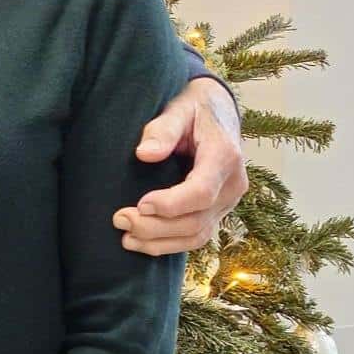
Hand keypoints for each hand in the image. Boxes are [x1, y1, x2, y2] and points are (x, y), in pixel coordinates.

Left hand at [114, 77, 247, 254]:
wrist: (217, 112)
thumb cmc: (194, 109)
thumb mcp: (179, 109)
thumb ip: (162, 129)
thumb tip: (144, 153)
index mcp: (225, 156)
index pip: (202, 192)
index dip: (171, 204)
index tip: (140, 204)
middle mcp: (233, 184)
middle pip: (196, 220)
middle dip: (155, 227)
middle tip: (119, 219)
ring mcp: (228, 201)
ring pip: (197, 235)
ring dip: (159, 242)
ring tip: (125, 238)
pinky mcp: (217, 211)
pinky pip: (196, 236)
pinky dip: (168, 244)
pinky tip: (140, 243)